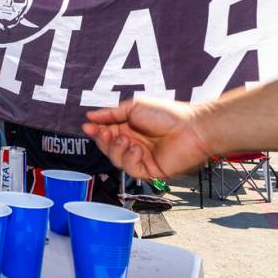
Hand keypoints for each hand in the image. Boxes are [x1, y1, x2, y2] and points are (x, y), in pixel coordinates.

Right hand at [81, 98, 212, 179]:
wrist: (191, 128)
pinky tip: (137, 149)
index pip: (107, 132)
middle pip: (108, 147)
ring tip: (125, 139)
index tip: (87, 126)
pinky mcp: (149, 170)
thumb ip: (111, 114)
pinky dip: (129, 159)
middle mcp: (134, 143)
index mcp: (130, 128)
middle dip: (103, 140)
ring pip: (116, 159)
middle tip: (104, 133)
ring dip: (116, 149)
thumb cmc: (167, 115)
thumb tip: (90, 116)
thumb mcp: (134, 108)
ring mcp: (141, 157)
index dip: (96, 131)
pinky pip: (130, 169)